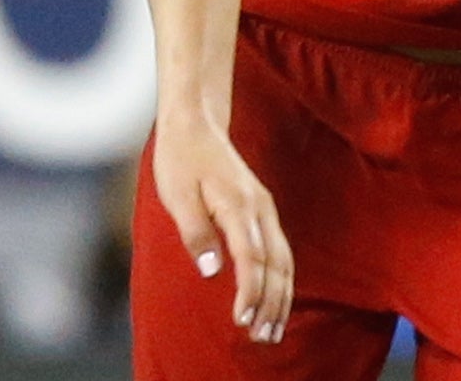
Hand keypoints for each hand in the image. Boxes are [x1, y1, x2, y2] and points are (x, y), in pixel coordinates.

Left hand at [151, 107, 292, 343]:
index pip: (251, 259)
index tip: (242, 321)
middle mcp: (259, 208)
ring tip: (272, 330)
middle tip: (261, 337)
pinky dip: (282, 280)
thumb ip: (195, 232)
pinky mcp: (262, 210)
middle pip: (275, 265)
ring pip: (284, 260)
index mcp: (238, 205)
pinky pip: (281, 251)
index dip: (250, 293)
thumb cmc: (180, 159)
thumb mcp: (177, 194)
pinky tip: (276, 299)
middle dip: (271, 304)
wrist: (195, 123)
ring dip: (281, 297)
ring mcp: (264, 209)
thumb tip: (211, 270)